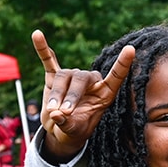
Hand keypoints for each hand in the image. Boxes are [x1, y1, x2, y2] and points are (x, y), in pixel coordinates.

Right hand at [33, 29, 134, 161]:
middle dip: (71, 96)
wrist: (59, 130)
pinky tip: (37, 35)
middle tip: (63, 112)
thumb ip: (68, 124)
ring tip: (52, 111)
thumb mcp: (74, 132)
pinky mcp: (54, 76)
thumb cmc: (74, 130)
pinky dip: (42, 49)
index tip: (130, 49)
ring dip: (56, 94)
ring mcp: (72, 77)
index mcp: (104, 93)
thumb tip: (57, 114)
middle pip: (80, 78)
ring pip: (63, 77)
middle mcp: (90, 82)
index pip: (116, 76)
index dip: (122, 64)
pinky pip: (49, 61)